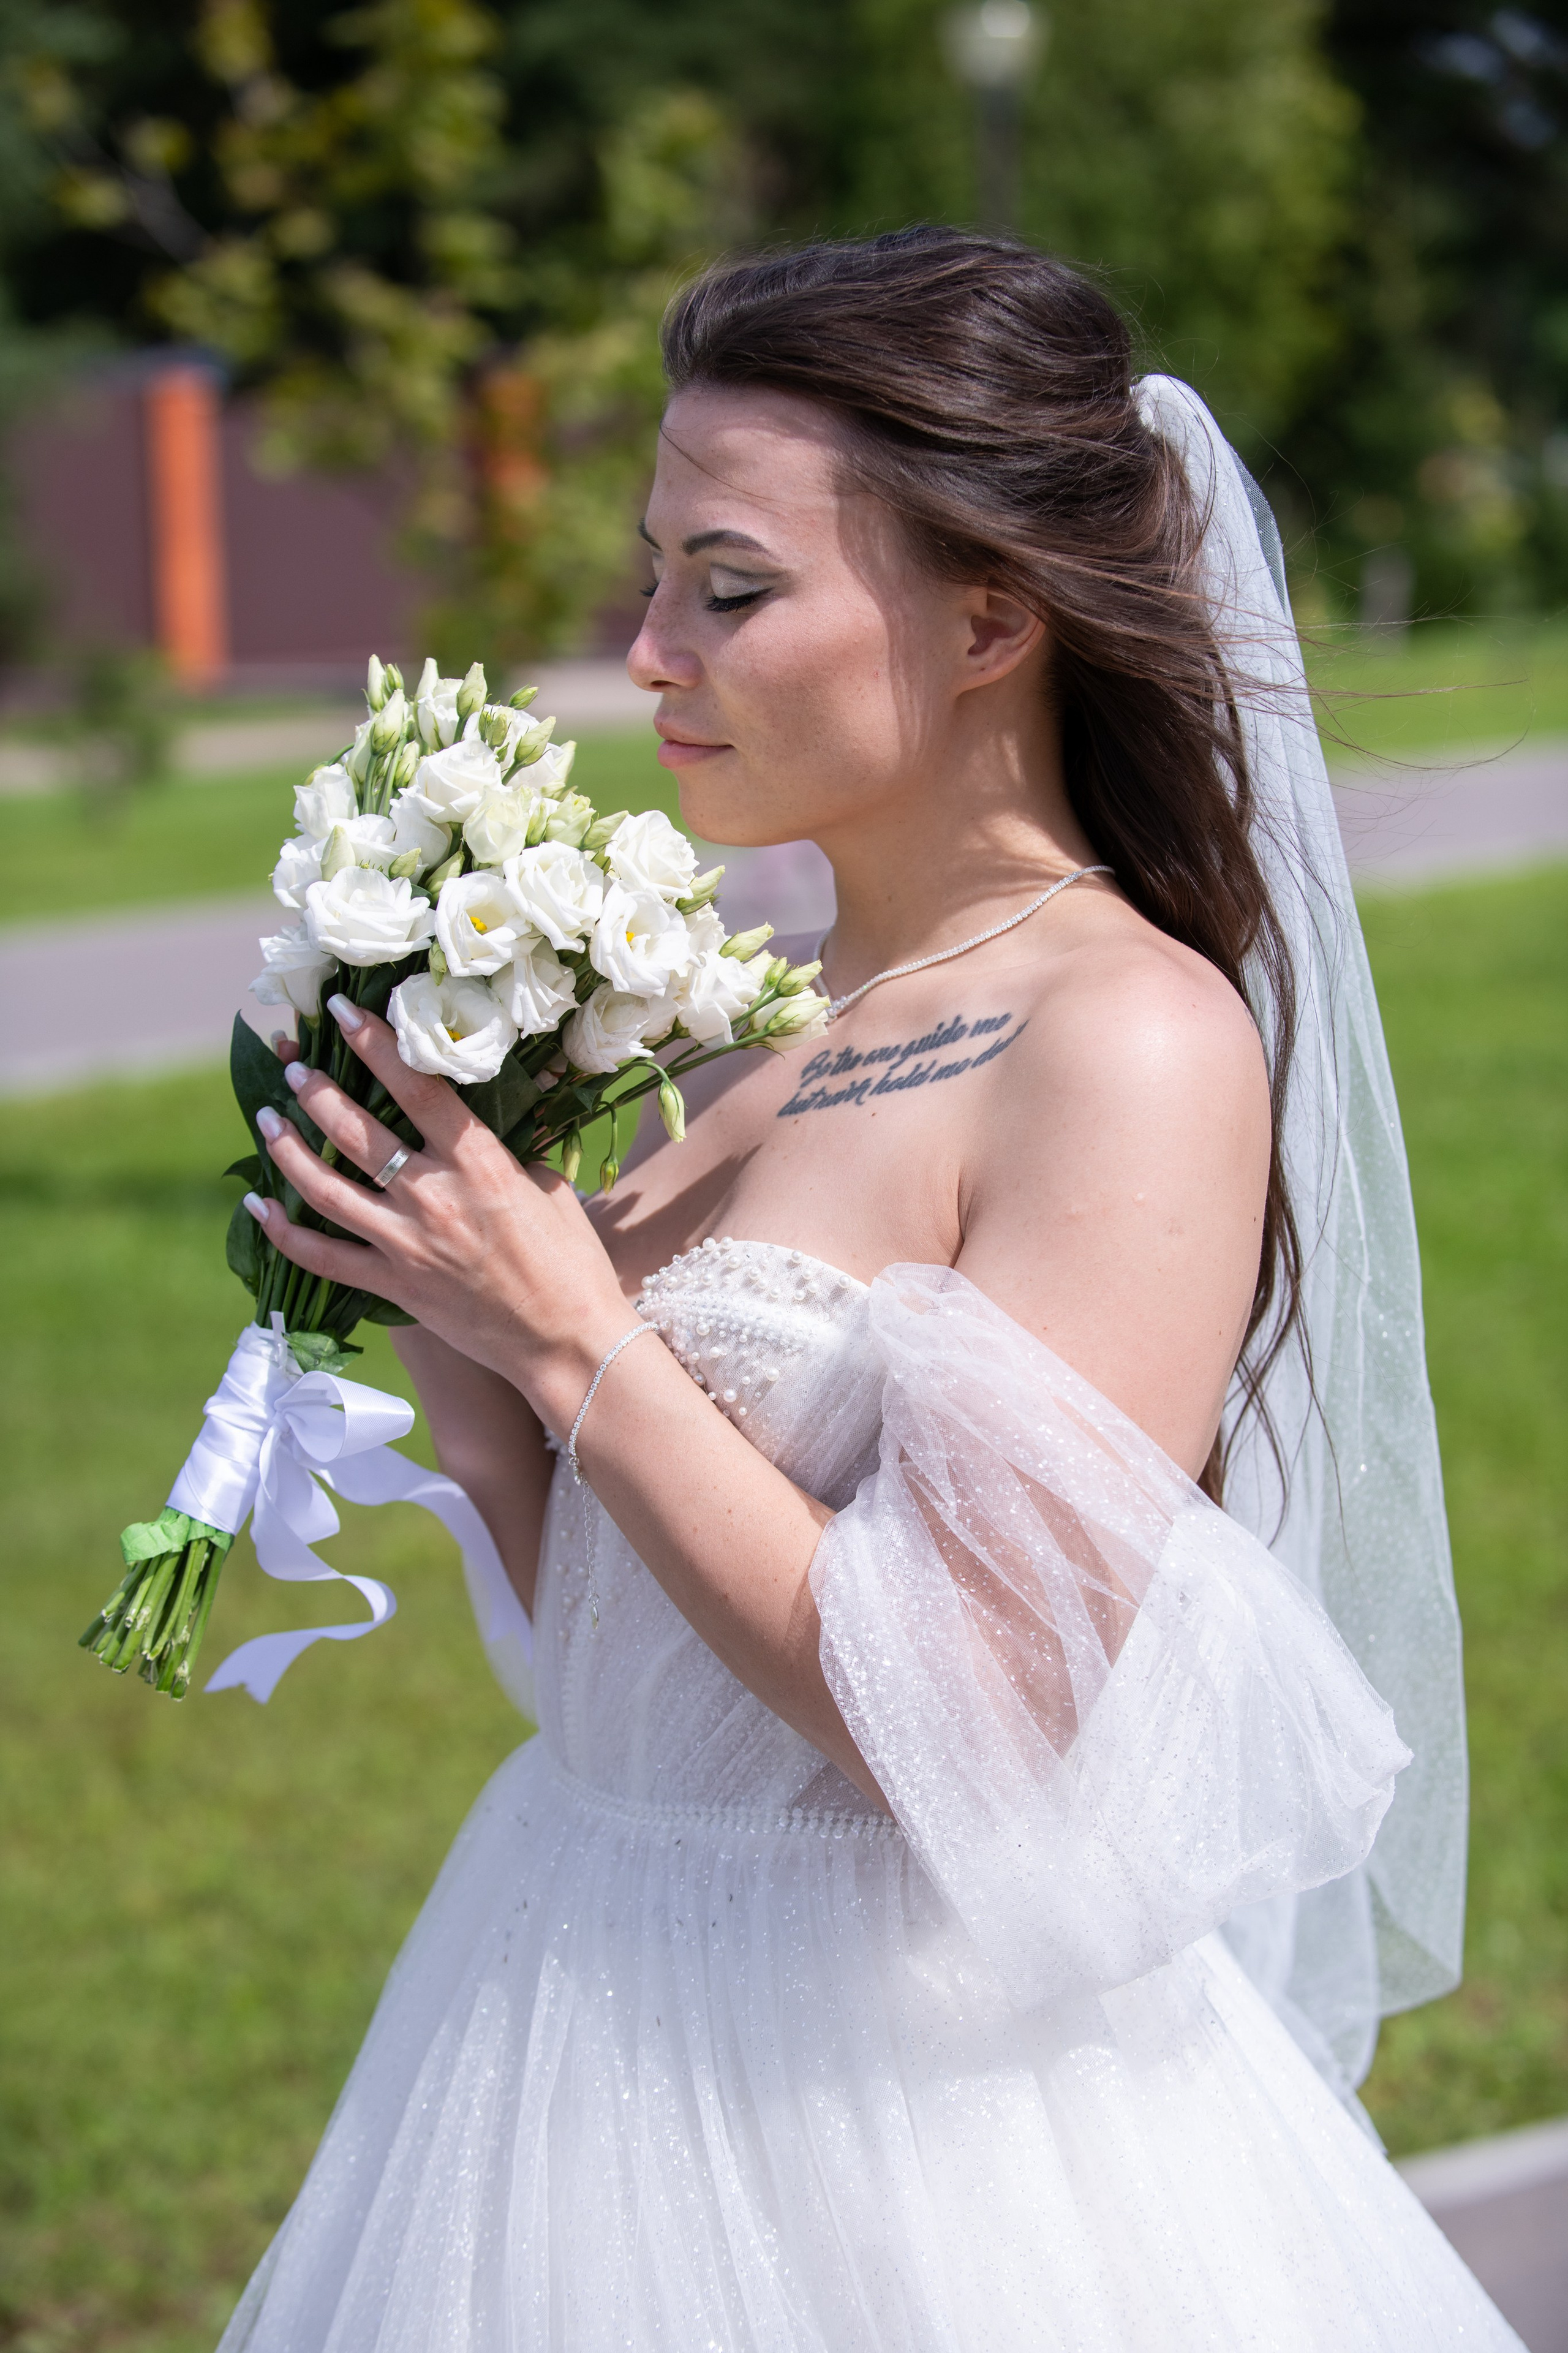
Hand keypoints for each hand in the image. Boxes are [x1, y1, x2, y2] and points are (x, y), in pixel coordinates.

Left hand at [246, 995, 637, 1427]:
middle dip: (317, 1090)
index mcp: (479, 1164)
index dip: (376, 1043)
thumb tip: (477, 1125)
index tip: (344, 1011)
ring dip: (289, 1150)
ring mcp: (408, 1245)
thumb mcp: (548, 1187)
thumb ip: (505, 1152)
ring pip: (326, 1190)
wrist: (567, 1341)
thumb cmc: (570, 1261)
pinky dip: (285, 1233)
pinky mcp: (394, 1287)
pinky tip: (258, 1208)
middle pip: (357, 1132)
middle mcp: (435, 1198)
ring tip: (267, 1118)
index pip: (417, 1088)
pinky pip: (324, 1258)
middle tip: (293, 1064)